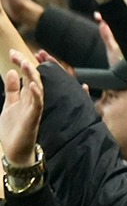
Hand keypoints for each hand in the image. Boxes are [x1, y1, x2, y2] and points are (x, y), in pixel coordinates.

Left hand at [0, 51, 42, 167]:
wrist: (15, 152)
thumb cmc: (14, 130)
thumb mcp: (9, 106)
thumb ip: (12, 90)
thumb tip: (11, 71)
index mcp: (27, 96)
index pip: (27, 75)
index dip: (21, 63)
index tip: (12, 52)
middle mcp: (33, 99)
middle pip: (33, 77)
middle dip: (25, 64)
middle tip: (16, 54)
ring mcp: (34, 108)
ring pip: (37, 87)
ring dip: (31, 75)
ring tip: (25, 63)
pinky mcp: (34, 118)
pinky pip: (38, 103)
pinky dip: (36, 93)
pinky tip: (30, 84)